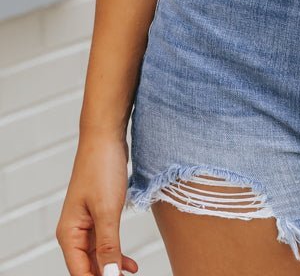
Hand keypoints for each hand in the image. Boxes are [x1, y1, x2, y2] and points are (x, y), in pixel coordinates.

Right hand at [55, 133, 138, 275]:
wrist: (105, 137)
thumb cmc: (102, 168)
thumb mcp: (107, 210)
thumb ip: (108, 246)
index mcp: (69, 233)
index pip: (80, 272)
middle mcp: (74, 231)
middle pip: (87, 266)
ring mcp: (86, 223)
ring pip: (98, 256)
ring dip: (113, 267)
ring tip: (132, 274)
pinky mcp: (98, 214)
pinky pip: (105, 242)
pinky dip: (116, 253)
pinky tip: (130, 264)